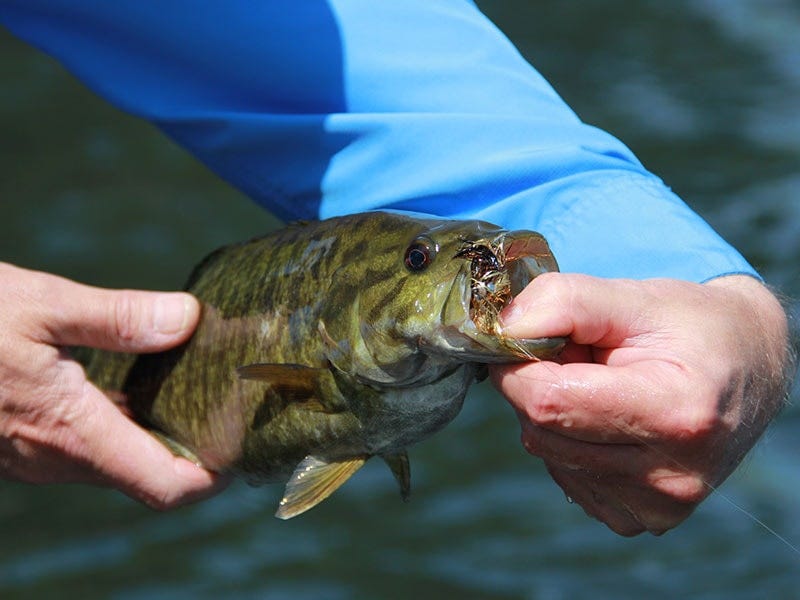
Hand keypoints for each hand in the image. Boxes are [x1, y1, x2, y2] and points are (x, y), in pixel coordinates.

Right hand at [0, 263, 226, 508]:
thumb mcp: (40, 305)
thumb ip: (119, 318)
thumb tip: (189, 318)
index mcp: (73, 432)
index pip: (165, 486)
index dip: (212, 474)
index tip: (240, 443)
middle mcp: (55, 458)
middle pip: (147, 476)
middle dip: (191, 450)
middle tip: (226, 405)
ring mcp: (32, 456)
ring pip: (113, 460)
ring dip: (153, 434)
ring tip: (191, 388)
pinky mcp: (16, 441)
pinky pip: (82, 445)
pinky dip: (117, 423)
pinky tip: (132, 382)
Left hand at [490, 272, 791, 535]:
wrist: (746, 370)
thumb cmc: (691, 328)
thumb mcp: (635, 296)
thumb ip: (565, 302)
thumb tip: (503, 329)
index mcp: (675, 414)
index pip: (549, 401)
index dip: (518, 365)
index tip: (526, 337)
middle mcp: (669, 475)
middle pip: (542, 431)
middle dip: (536, 385)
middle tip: (574, 354)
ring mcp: (655, 506)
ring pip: (548, 454)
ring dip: (553, 413)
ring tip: (598, 383)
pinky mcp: (640, 518)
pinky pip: (566, 475)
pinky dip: (568, 441)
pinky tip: (605, 417)